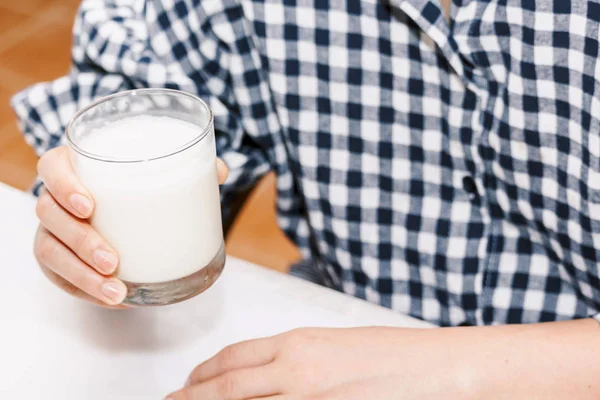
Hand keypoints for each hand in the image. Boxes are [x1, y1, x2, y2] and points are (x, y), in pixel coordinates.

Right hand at [34, 146, 228, 306]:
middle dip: (80, 240)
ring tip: (116, 292)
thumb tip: (222, 170)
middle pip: (49, 213)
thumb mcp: (163, 173)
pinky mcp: (58, 258)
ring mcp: (53, 229)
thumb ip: (191, 167)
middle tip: (112, 260)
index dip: (64, 185)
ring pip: (50, 250)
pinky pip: (59, 277)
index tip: (90, 206)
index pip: (52, 167)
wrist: (128, 214)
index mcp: (78, 167)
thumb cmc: (141, 185)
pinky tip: (112, 299)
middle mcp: (58, 197)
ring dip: (81, 275)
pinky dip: (85, 290)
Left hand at [165, 327, 475, 399]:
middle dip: (192, 398)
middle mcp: (296, 372)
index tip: (188, 381)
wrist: (438, 369)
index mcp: (299, 343)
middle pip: (227, 388)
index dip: (203, 372)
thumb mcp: (336, 344)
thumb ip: (295, 358)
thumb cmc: (395, 354)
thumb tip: (264, 375)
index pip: (234, 358)